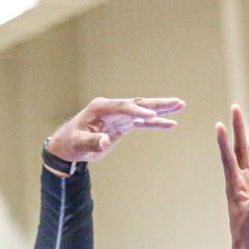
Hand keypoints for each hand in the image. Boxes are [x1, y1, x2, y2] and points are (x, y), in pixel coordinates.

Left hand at [47, 96, 184, 162]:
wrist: (68, 146)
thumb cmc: (71, 143)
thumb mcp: (79, 144)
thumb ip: (93, 142)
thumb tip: (106, 142)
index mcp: (100, 107)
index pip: (123, 107)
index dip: (137, 111)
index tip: (150, 116)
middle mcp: (112, 108)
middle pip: (138, 104)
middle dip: (157, 104)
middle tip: (177, 102)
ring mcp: (119, 116)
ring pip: (143, 110)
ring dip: (161, 110)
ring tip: (180, 106)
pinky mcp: (123, 125)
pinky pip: (142, 123)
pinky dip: (156, 123)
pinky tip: (171, 123)